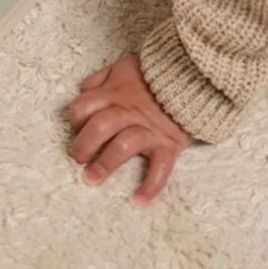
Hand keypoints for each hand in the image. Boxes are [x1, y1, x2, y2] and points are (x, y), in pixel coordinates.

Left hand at [68, 54, 190, 204]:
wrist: (191, 78)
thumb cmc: (151, 75)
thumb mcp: (121, 68)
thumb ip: (100, 80)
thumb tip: (84, 93)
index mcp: (114, 93)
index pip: (84, 106)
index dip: (76, 119)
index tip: (77, 130)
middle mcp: (128, 112)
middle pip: (99, 127)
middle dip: (83, 145)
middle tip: (78, 159)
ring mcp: (149, 129)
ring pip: (122, 146)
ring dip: (105, 164)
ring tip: (92, 179)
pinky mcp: (169, 144)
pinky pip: (160, 168)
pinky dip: (151, 186)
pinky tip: (140, 200)